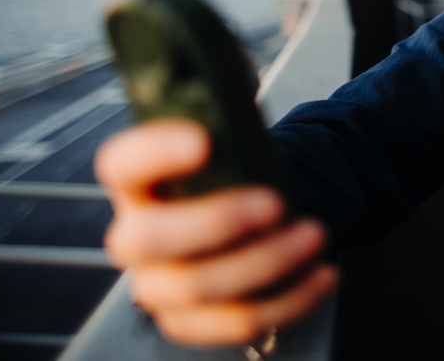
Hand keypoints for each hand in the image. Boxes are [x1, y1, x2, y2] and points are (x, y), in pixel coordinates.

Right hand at [95, 119, 337, 345]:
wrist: (246, 222)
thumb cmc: (235, 179)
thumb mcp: (228, 150)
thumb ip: (230, 136)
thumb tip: (248, 122)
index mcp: (137, 183)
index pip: (121, 164)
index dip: (154, 152)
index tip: (205, 141)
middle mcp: (136, 238)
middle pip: (148, 239)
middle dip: (216, 221)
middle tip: (274, 203)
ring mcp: (158, 286)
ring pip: (196, 287)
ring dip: (266, 261)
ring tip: (314, 234)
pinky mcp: (190, 322)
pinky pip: (237, 321)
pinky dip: (289, 299)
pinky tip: (322, 273)